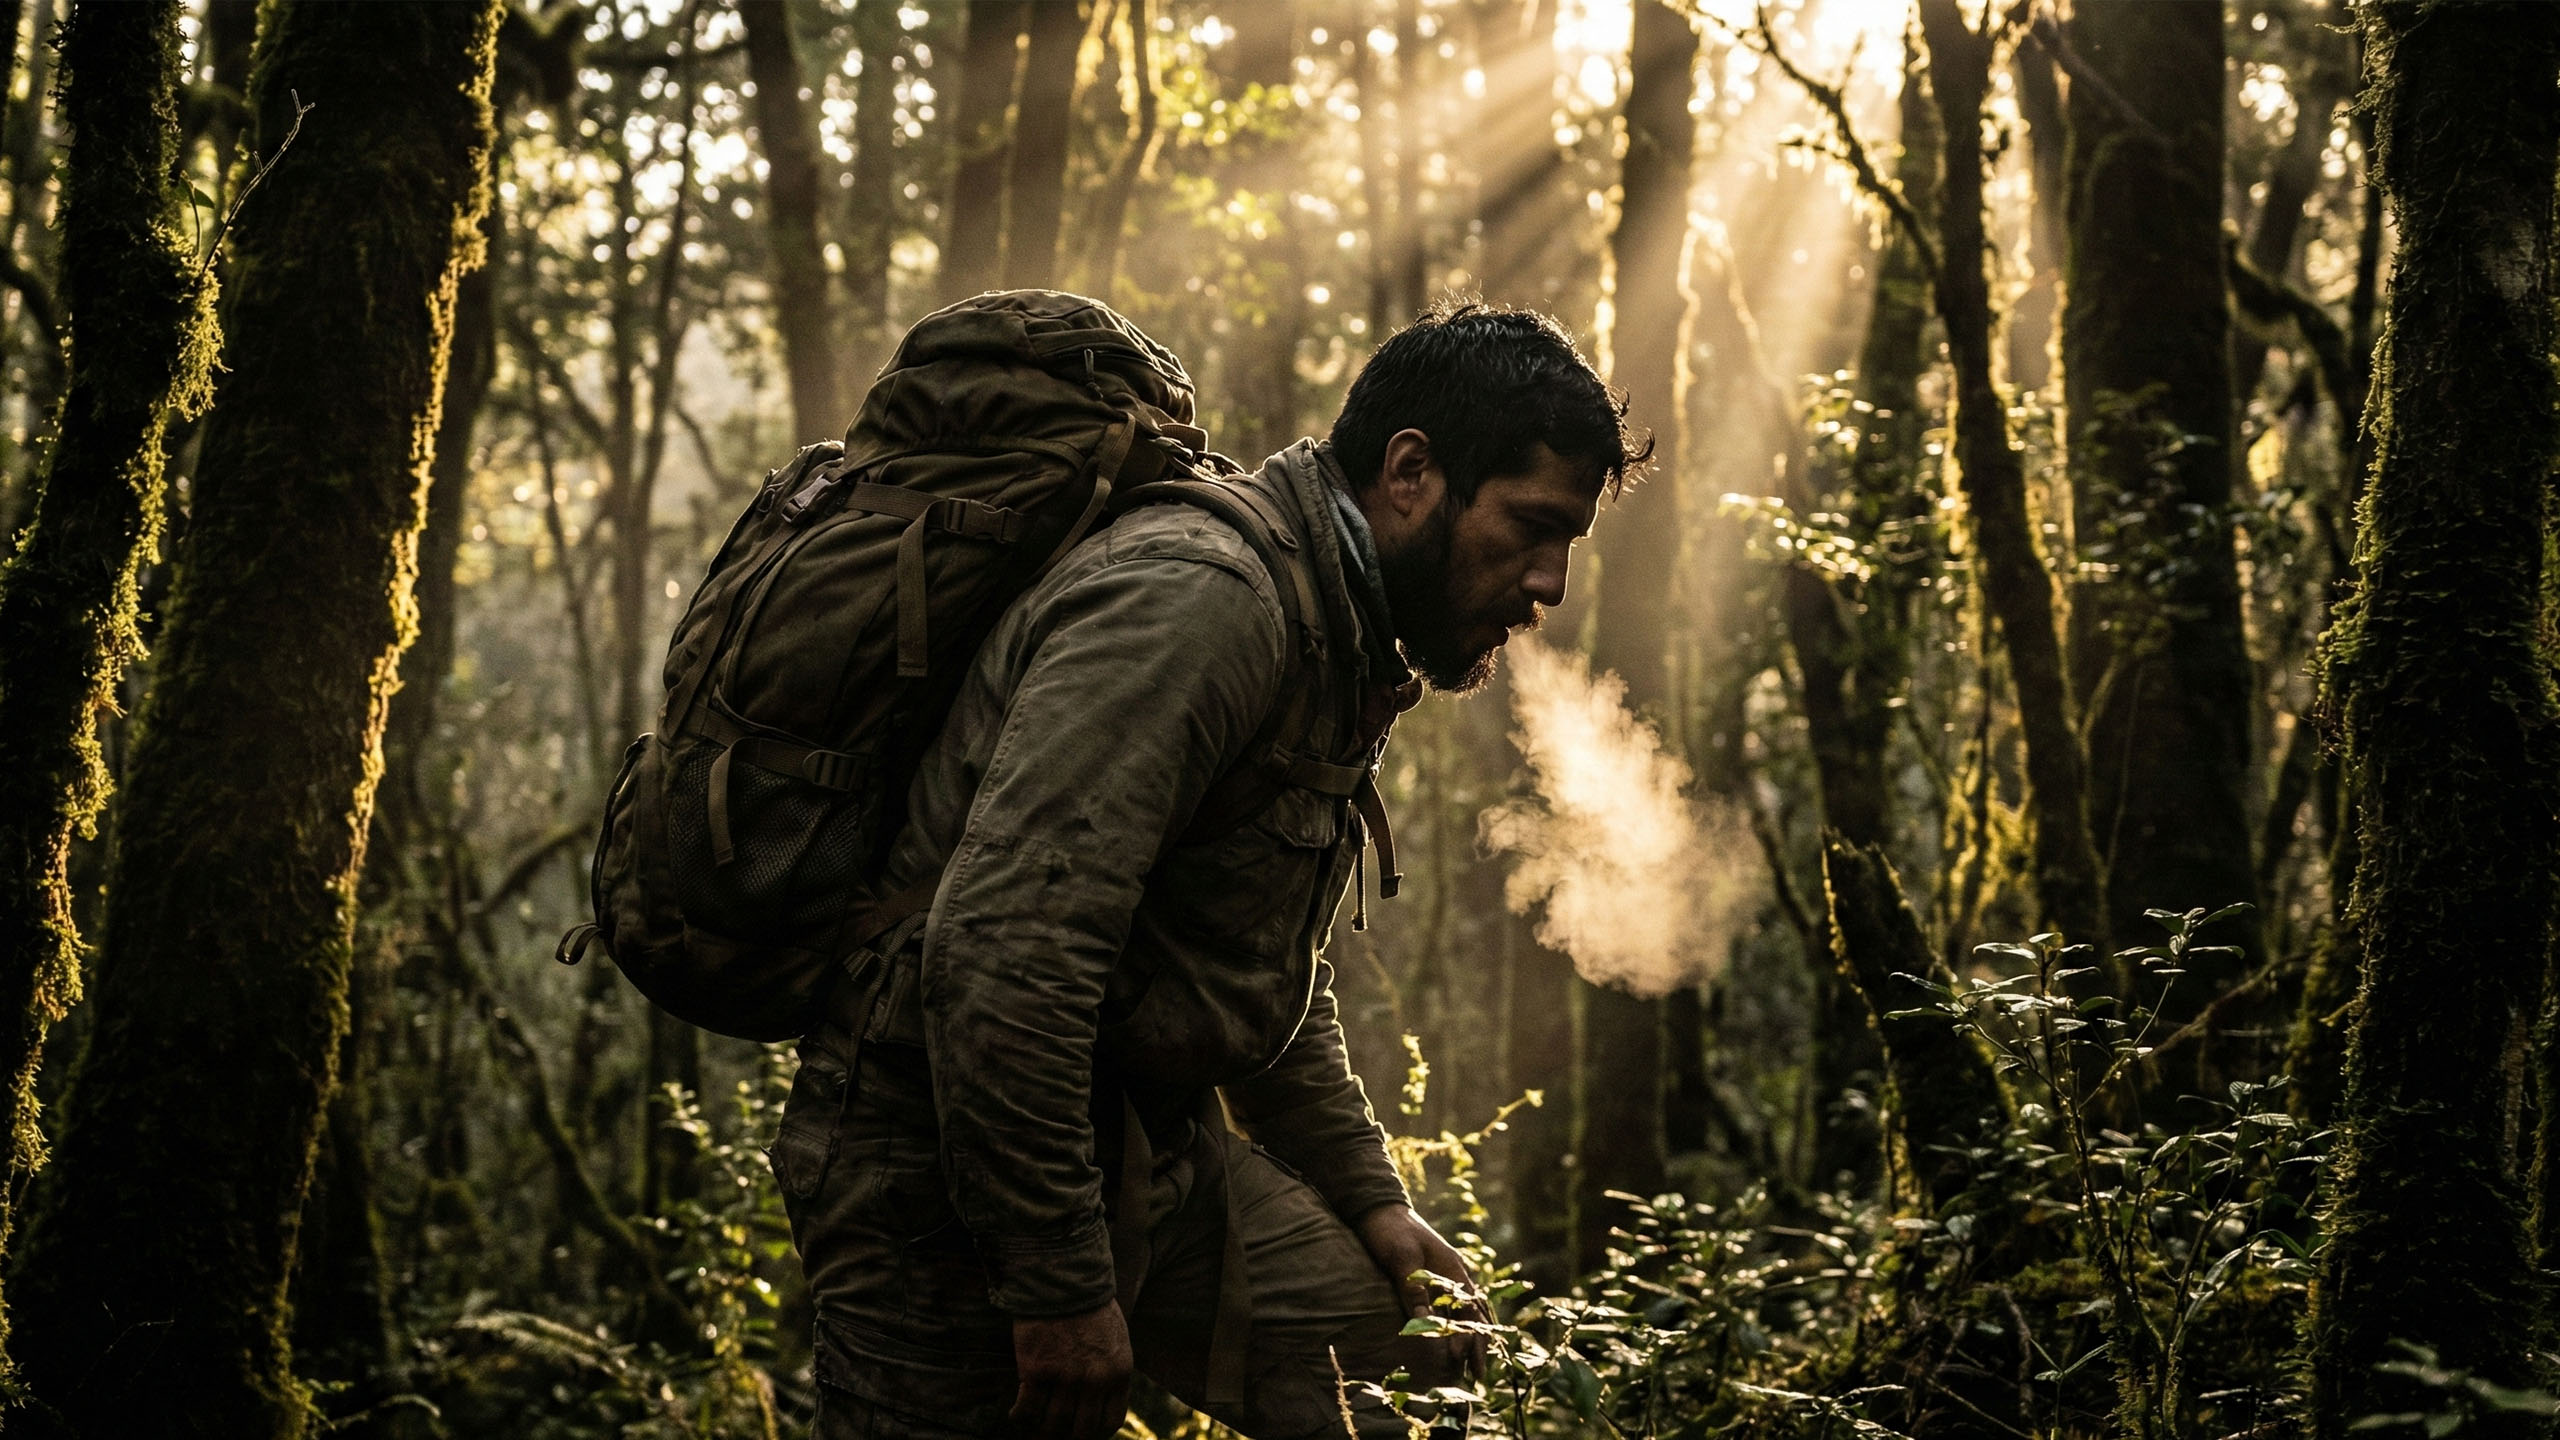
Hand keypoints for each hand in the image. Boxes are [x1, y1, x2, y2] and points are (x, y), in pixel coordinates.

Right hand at [1010, 1301, 1131, 1439]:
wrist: (1063, 1280)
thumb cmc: (1090, 1308)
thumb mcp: (1116, 1341)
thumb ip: (1110, 1372)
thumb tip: (1100, 1401)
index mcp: (1117, 1373)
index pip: (1110, 1422)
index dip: (1094, 1434)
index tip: (1082, 1433)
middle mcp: (1094, 1380)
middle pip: (1081, 1430)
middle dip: (1068, 1437)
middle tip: (1055, 1433)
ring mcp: (1064, 1376)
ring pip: (1053, 1425)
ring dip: (1042, 1430)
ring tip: (1034, 1427)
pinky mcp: (1036, 1369)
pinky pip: (1026, 1410)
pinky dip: (1020, 1418)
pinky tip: (1015, 1415)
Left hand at [1355, 1203, 1488, 1376]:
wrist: (1377, 1209)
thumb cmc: (1390, 1231)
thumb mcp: (1401, 1258)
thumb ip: (1413, 1289)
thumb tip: (1424, 1323)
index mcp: (1452, 1269)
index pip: (1471, 1311)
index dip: (1471, 1339)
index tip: (1467, 1364)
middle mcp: (1453, 1275)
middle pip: (1474, 1315)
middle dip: (1477, 1345)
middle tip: (1477, 1375)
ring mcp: (1442, 1276)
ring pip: (1464, 1312)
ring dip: (1468, 1338)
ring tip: (1468, 1365)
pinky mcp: (1427, 1279)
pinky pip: (1447, 1307)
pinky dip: (1453, 1325)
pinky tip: (1450, 1340)